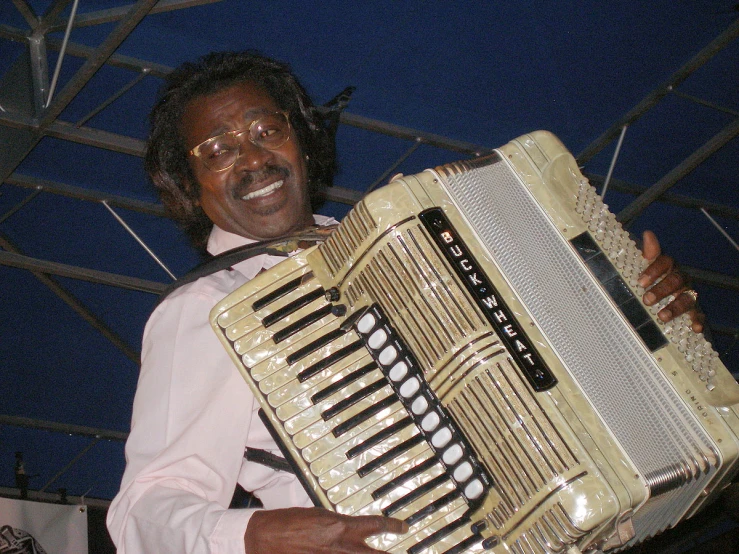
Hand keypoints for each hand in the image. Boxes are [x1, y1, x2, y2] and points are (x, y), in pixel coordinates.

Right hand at [244, 507, 408, 553]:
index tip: (403, 526)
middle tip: (403, 553)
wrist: (265, 537)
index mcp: (342, 526)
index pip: (377, 524)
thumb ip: (339, 524)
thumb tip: (350, 529)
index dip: (394, 525)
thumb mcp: (319, 516)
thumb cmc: (288, 523)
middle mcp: (342, 547)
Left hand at [638, 230, 704, 332]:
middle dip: (661, 290)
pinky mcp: (694, 310)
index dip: (654, 271)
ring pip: (686, 299)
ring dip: (675, 307)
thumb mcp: (645, 266)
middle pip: (675, 281)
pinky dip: (698, 321)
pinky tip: (695, 328)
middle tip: (646, 299)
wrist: (662, 296)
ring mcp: (689, 294)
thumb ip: (648, 253)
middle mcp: (681, 279)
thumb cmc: (652, 278)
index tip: (641, 281)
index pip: (664, 263)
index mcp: (669, 266)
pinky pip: (700, 314)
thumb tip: (648, 233)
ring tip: (662, 316)